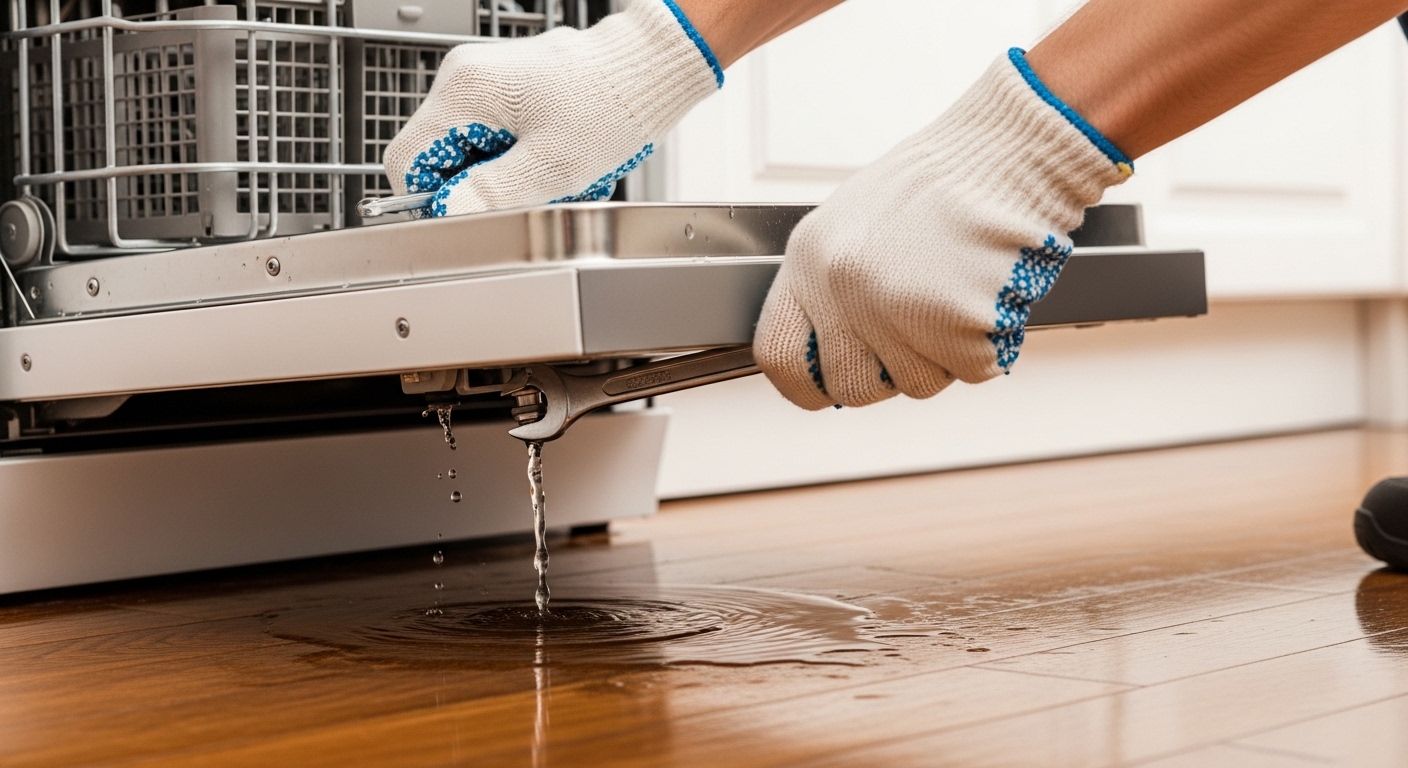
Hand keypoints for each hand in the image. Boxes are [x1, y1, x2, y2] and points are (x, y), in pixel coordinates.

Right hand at [383, 0, 721, 216]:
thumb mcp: (552, 166)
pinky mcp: (512, 91)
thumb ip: (492, 194)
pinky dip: (526, 159)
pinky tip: (558, 160)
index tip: (475, 213)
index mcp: (464, 91)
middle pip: (444, 159)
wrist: (648, 69)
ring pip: (474, 153)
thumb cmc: (612, 104)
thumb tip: (446, 215)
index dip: (436, 198)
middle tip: (533, 190)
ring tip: (554, 173)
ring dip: (510, 176)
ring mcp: (489, 83)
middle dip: (484, 186)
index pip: (408, 161)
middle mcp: (467, 79)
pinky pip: (500, 139)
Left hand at [753, 50, 1131, 409]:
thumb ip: (830, 291)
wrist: (1005, 150)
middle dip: (887, 375)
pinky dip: (989, 343)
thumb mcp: (853, 225)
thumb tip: (823, 356)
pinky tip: (986, 292)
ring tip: (956, 292)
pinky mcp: (953, 321)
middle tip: (917, 333)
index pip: (777, 356)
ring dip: (944, 354)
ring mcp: (895, 306)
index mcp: (809, 258)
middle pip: (850, 387)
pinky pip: (970, 370)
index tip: (827, 387)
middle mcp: (842, 285)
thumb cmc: (940, 185)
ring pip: (915, 384)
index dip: (806, 385)